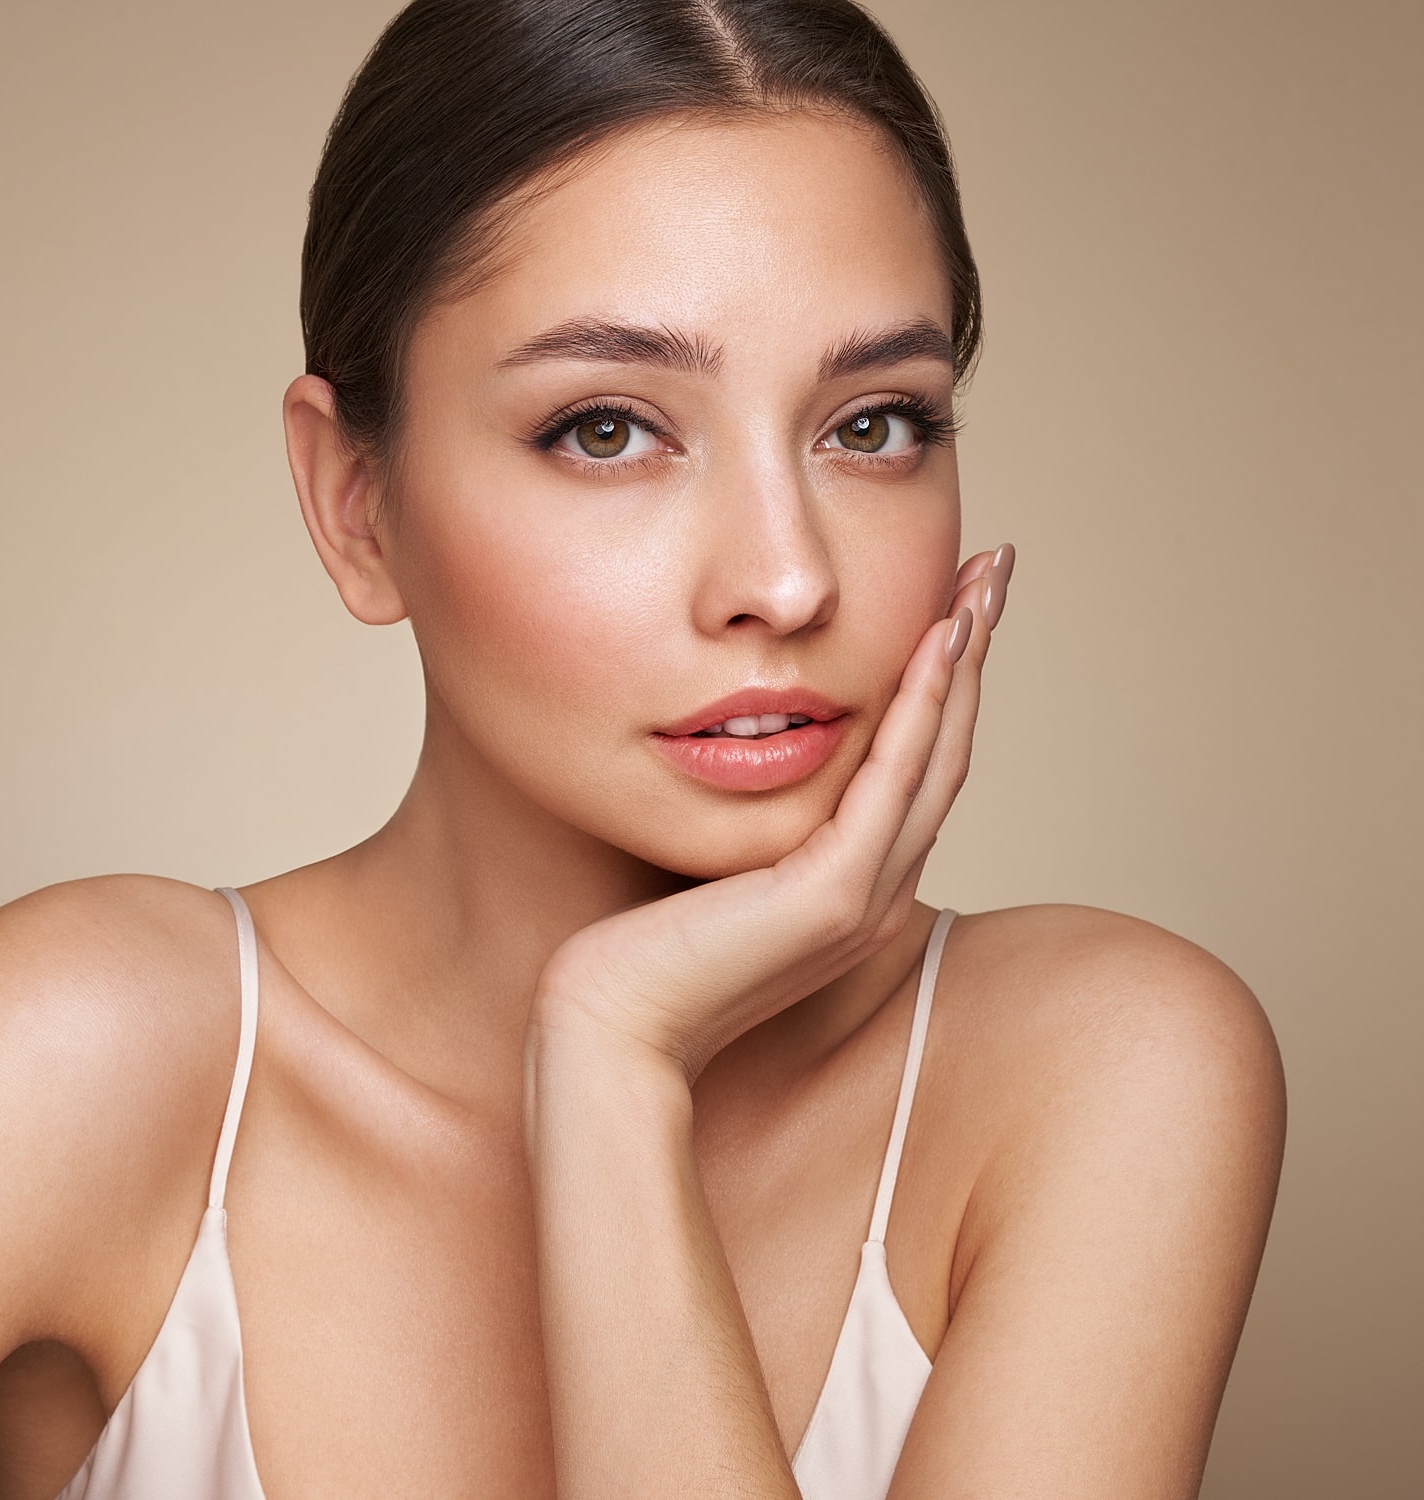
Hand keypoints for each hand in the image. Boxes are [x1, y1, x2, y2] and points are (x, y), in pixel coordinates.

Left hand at [529, 544, 1014, 1081]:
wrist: (614, 1027)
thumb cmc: (647, 950)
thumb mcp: (718, 866)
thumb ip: (757, 821)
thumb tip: (748, 748)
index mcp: (856, 883)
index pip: (917, 765)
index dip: (945, 682)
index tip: (953, 603)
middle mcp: (878, 889)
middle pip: (947, 750)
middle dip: (973, 654)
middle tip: (992, 568)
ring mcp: (864, 897)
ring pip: (937, 759)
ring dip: (965, 665)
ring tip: (983, 583)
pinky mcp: (832, 898)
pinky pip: (892, 784)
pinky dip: (923, 709)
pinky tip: (937, 642)